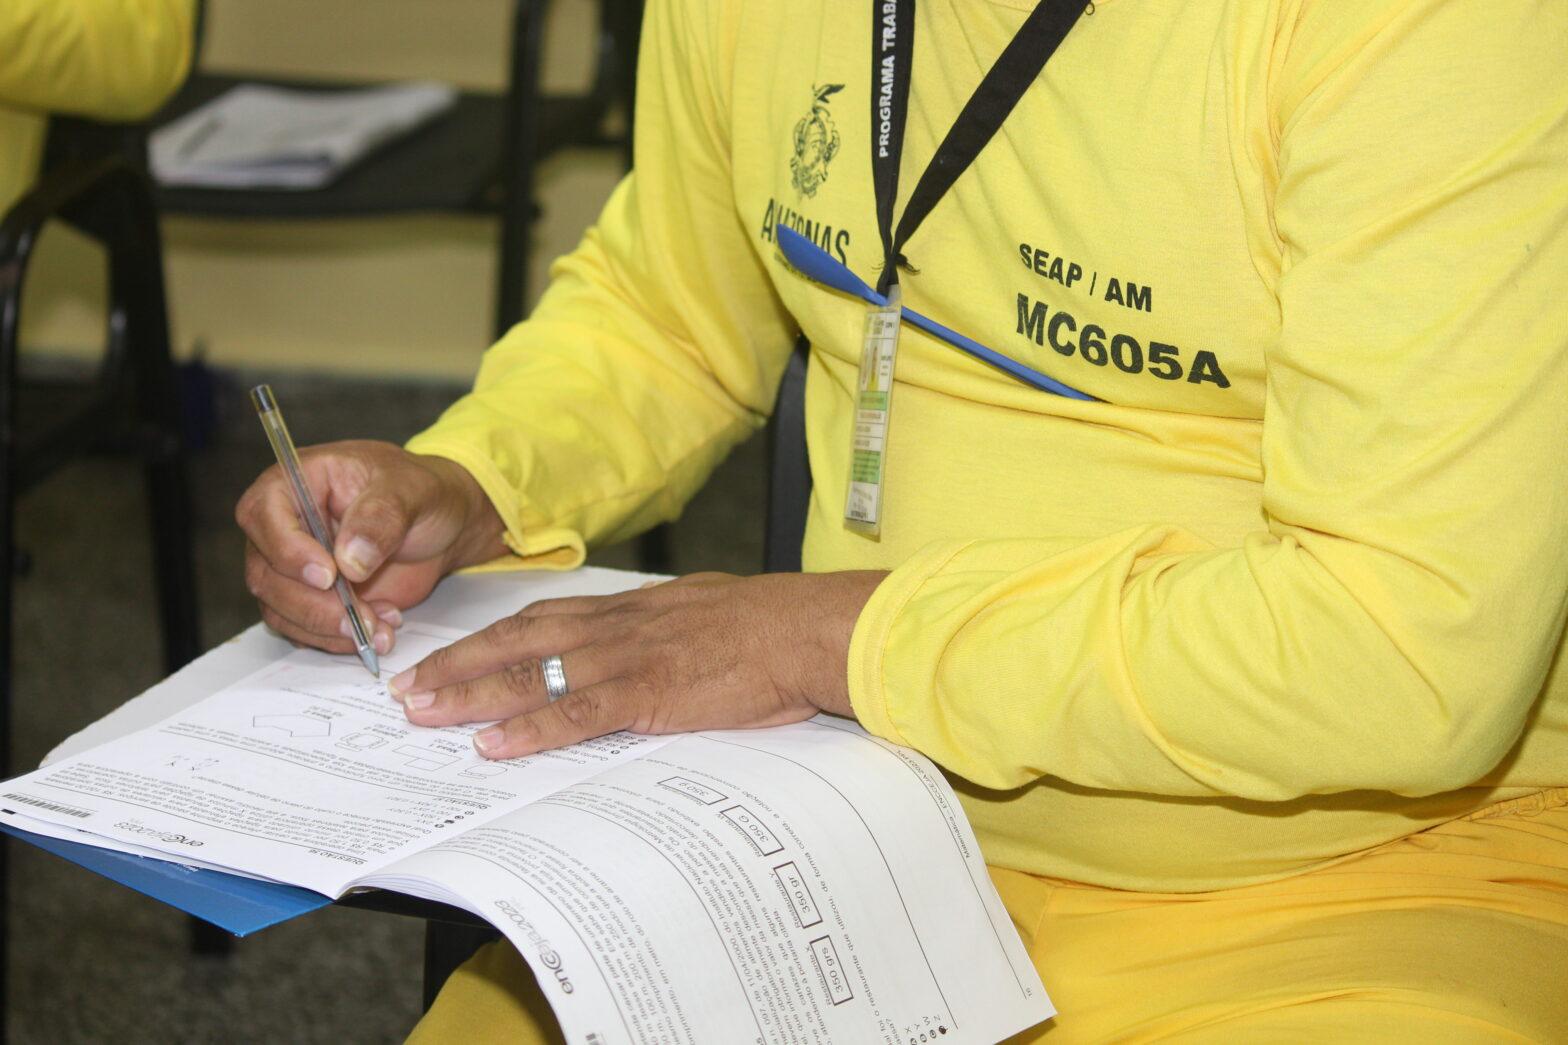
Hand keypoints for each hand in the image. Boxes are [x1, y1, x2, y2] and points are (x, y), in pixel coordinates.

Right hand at [235, 439, 505, 655]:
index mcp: (294, 483)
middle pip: (266, 576)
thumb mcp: (411, 491)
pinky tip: (380, 630)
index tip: (328, 575)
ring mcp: (291, 569)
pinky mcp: (310, 600)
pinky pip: (304, 630)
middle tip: (361, 619)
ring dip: (328, 629)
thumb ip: (381, 518)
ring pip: (280, 610)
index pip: (262, 515)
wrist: (437, 524)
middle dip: (314, 606)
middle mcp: (281, 527)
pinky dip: (337, 639)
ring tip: (381, 628)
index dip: (287, 550)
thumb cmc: (418, 492)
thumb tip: (349, 560)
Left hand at [387, 571, 887, 757]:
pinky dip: (531, 729)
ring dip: (472, 694)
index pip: (539, 620)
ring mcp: (628, 658)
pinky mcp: (649, 693)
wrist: (804, 629)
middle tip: (405, 687)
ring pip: (532, 673)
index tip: (445, 657)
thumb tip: (642, 648)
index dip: (485, 640)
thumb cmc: (764, 627)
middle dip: (456, 665)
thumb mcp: (701, 616)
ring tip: (425, 714)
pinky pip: (577, 713)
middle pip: (516, 640)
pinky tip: (494, 744)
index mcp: (627, 610)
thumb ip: (660, 632)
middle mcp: (615, 627)